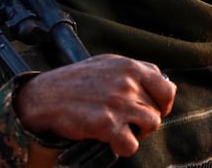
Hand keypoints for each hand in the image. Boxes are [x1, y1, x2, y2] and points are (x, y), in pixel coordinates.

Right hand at [13, 54, 175, 157]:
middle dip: (144, 120)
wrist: (45, 96)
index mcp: (128, 66)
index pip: (167, 88)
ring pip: (151, 126)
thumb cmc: (75, 81)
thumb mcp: (106, 64)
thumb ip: (133, 71)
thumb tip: (161, 81)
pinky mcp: (106, 124)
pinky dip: (123, 147)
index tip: (152, 109)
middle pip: (157, 111)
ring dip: (137, 132)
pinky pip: (131, 145)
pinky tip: (110, 140)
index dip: (163, 104)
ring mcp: (118, 103)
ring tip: (119, 129)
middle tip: (125, 121)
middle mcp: (126, 82)